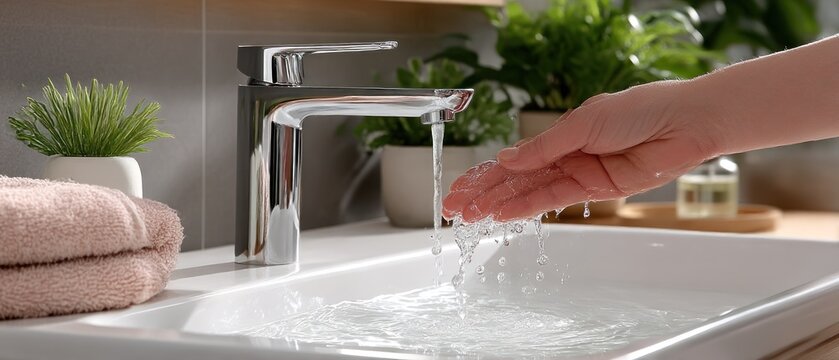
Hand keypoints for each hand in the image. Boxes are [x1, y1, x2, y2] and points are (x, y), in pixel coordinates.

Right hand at [443, 80, 723, 221]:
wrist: (682, 123)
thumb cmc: (639, 109)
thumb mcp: (582, 122)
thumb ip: (544, 146)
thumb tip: (506, 158)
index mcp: (559, 135)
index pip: (512, 159)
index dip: (483, 174)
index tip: (459, 189)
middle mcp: (565, 157)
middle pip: (514, 180)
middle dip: (482, 194)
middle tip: (454, 210)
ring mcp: (578, 175)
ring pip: (528, 192)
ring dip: (498, 205)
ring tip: (470, 217)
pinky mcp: (595, 191)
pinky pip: (553, 199)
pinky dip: (527, 206)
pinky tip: (503, 214)